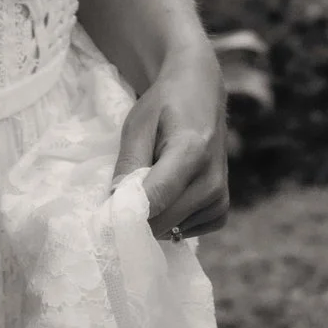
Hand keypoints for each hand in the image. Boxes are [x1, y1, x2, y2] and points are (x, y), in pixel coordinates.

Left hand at [115, 45, 230, 241]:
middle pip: (162, 221)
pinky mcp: (221, 207)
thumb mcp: (138, 126)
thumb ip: (129, 164)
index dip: (126, 212)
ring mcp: (220, 195)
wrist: (201, 94)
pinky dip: (171, 222)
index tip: (105, 214)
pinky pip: (187, 232)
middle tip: (125, 194)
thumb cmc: (165, 106)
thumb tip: (116, 204)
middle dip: (136, 216)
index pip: (155, 199)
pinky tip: (168, 198)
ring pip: (172, 230)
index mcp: (192, 151)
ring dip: (153, 218)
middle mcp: (211, 179)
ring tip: (152, 185)